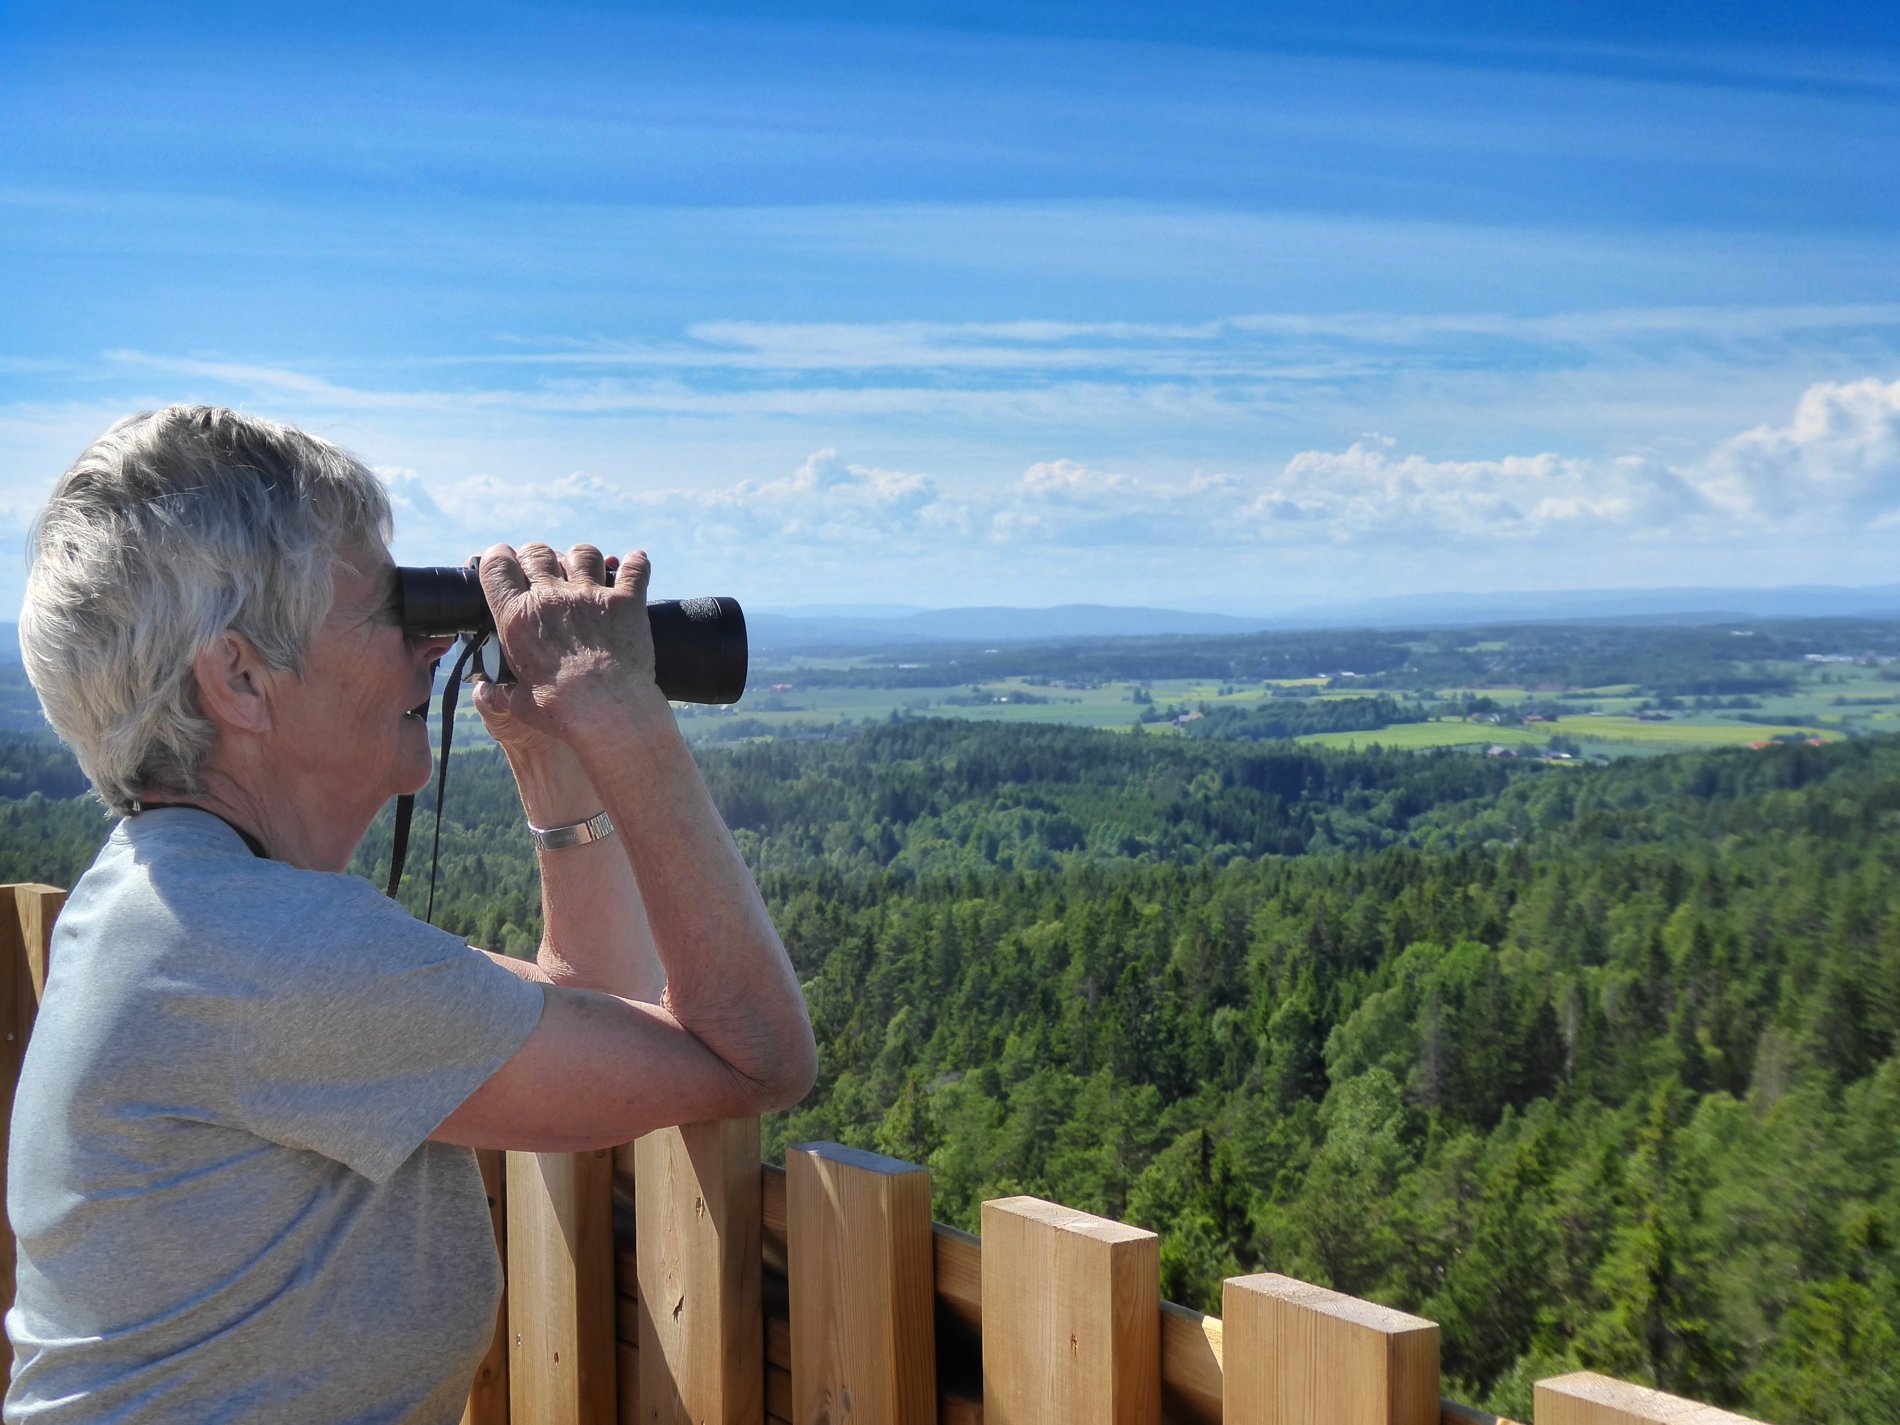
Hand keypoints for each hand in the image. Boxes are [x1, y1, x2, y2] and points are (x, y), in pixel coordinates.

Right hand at [474, 542, 667, 743]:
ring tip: (584, 569)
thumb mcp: (519, 704)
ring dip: (581, 558)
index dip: (498, 557)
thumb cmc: (561, 712)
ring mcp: (590, 596)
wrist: (610, 713)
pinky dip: (636, 563)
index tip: (505, 561)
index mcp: (518, 618)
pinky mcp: (626, 602)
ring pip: (582, 553)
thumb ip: (503, 692)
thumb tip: (490, 692)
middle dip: (538, 556)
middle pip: (538, 552)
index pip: (497, 566)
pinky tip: (636, 561)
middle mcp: (551, 598)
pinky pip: (634, 568)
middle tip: (543, 568)